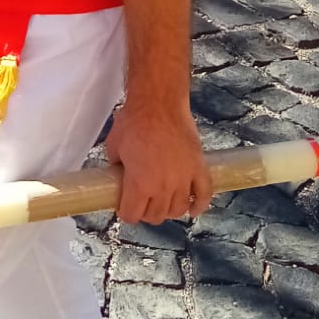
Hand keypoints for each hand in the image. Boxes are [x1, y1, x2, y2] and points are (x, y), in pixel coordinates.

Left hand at [105, 99, 214, 226]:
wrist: (158, 102)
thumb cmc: (133, 121)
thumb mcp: (114, 147)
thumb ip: (116, 168)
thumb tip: (118, 176)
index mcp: (140, 185)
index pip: (133, 216)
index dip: (125, 211)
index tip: (124, 204)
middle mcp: (164, 187)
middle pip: (155, 216)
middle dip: (145, 211)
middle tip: (141, 201)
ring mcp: (185, 179)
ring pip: (178, 210)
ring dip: (168, 210)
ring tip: (162, 202)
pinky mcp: (199, 168)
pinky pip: (204, 195)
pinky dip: (199, 206)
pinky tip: (192, 210)